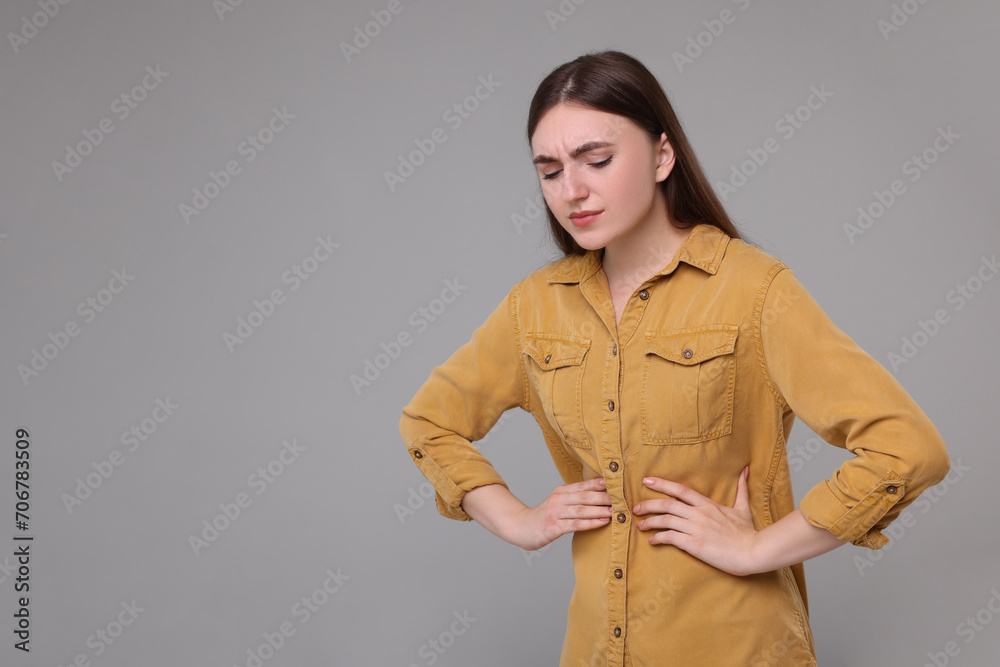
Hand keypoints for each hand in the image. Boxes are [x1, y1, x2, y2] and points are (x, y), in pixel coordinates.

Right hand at [512, 477, 612, 550]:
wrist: (521, 527)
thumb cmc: (545, 516)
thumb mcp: (558, 502)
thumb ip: (574, 498)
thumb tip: (599, 495)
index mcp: (561, 491)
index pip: (583, 485)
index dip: (599, 484)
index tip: (615, 483)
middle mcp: (558, 499)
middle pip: (585, 496)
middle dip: (605, 497)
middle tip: (621, 499)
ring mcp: (555, 513)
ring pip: (582, 510)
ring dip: (600, 510)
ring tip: (616, 511)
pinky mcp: (554, 527)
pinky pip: (576, 524)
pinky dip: (591, 522)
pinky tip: (603, 522)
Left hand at [632, 466, 759, 575]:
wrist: (753, 552)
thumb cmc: (748, 532)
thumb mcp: (742, 508)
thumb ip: (741, 489)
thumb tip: (745, 470)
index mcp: (708, 504)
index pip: (680, 490)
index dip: (661, 484)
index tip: (646, 481)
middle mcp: (699, 514)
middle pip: (667, 504)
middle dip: (648, 505)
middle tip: (635, 508)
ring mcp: (696, 529)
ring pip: (665, 521)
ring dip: (650, 522)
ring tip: (640, 525)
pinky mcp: (695, 544)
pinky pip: (670, 538)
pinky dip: (658, 538)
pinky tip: (652, 541)